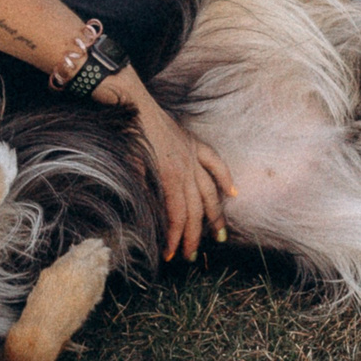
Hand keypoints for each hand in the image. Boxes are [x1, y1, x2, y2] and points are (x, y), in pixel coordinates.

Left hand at [107, 73, 233, 260]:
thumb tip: (148, 214)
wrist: (134, 105)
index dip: (174, 237)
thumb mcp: (129, 167)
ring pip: (210, 191)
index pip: (177, 215)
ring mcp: (193, 156)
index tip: (170, 255)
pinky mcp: (194, 143)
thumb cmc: (128, 136)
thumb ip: (141, 189)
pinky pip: (215, 163)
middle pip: (195, 210)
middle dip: (193, 235)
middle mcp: (186, 170)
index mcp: (169, 177)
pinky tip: (232, 193)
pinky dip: (224, 177)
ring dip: (214, 216)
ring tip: (218, 236)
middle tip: (190, 255)